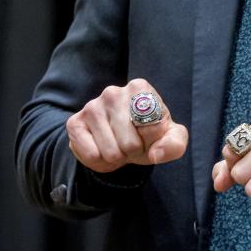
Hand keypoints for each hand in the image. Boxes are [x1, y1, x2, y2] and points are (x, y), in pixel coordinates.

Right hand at [66, 78, 188, 172]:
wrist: (124, 141)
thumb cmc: (149, 135)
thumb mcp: (170, 138)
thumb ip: (174, 144)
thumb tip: (157, 154)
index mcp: (139, 88)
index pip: (153, 127)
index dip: (153, 140)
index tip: (148, 134)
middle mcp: (113, 92)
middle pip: (130, 143)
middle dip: (133, 151)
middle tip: (131, 144)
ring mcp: (92, 106)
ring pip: (111, 151)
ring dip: (117, 157)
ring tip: (118, 146)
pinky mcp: (75, 123)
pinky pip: (91, 155)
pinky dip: (100, 162)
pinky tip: (102, 149)